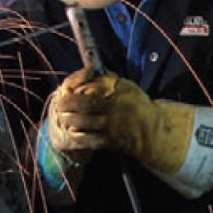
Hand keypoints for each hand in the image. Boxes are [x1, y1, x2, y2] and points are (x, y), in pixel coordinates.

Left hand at [45, 68, 194, 174]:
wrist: (153, 130)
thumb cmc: (137, 105)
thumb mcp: (127, 87)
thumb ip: (109, 80)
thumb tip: (88, 71)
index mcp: (119, 91)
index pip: (93, 86)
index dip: (76, 88)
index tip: (65, 89)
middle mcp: (116, 107)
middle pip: (85, 104)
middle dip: (68, 104)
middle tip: (58, 104)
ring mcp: (113, 125)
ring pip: (84, 121)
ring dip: (70, 120)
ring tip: (62, 118)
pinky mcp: (111, 140)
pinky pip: (90, 139)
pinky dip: (77, 137)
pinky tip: (71, 134)